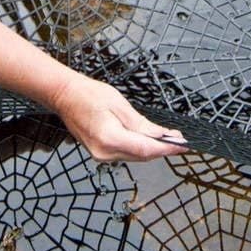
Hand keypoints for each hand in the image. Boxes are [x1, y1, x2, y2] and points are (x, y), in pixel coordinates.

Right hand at [49, 74, 188, 161]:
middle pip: (142, 155)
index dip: (167, 148)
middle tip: (181, 141)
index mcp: (110, 138)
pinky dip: (140, 147)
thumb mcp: (120, 104)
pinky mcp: (101, 153)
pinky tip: (150, 140)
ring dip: (152, 149)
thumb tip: (160, 135)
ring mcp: (101, 155)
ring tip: (170, 140)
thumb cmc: (90, 95)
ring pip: (135, 156)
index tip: (184, 146)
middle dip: (163, 149)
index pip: (146, 149)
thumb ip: (141, 124)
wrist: (66, 96)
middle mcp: (105, 152)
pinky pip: (126, 153)